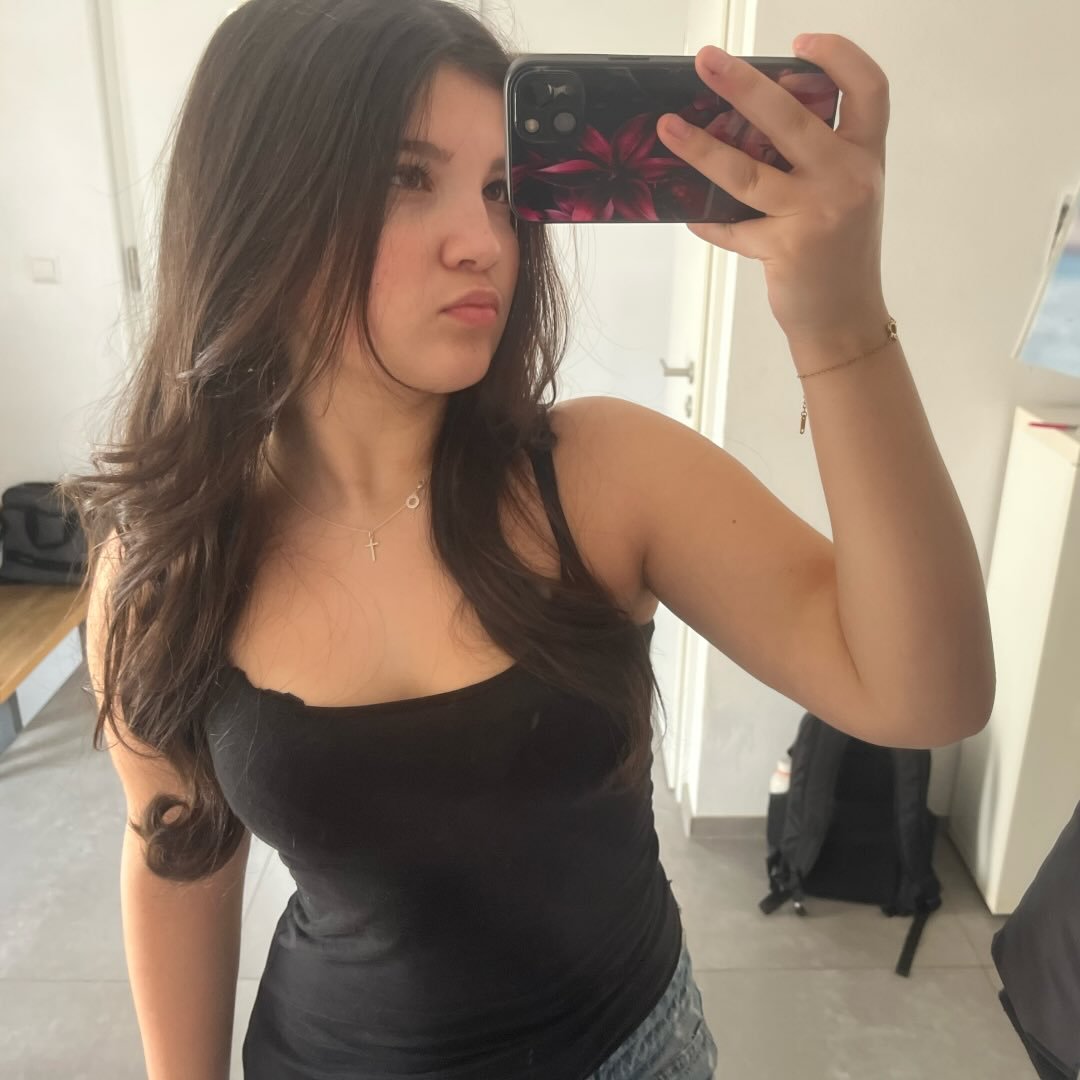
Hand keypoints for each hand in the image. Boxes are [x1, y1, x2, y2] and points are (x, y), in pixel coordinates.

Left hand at [656, 34, 890, 345]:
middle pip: (792, 117)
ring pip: (748, 171)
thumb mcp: (843, 195)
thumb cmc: (838, 254)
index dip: (838, 55)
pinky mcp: (787, 248)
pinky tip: (688, 214)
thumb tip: (745, 123)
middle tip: (707, 62)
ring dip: (701, 148)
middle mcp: (848, 178)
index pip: (868, 88)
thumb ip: (813, 158)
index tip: (799, 44)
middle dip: (744, 85)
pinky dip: (708, 221)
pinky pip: (732, 227)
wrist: (846, 319)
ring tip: (667, 127)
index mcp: (865, 156)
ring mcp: (817, 213)